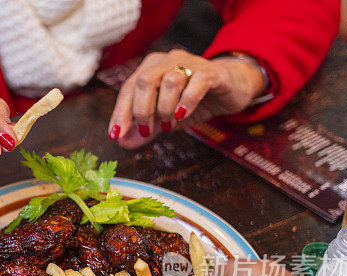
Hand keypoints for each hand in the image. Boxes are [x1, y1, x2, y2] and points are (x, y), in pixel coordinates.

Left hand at [108, 49, 265, 148]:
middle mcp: (167, 61)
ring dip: (165, 108)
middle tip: (147, 131)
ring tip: (169, 124)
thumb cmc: (193, 100)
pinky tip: (183, 115)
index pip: (128, 88)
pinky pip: (197, 82)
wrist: (230, 88)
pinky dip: (187, 101)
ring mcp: (190, 63)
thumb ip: (145, 129)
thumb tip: (122, 142)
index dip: (120, 112)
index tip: (116, 134)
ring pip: (170, 81)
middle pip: (145, 80)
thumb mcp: (165, 118)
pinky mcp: (211, 72)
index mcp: (150, 69)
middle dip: (142, 110)